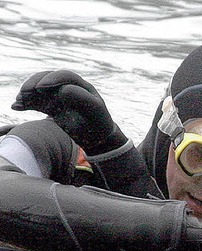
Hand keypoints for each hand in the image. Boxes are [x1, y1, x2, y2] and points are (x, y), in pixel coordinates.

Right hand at [12, 70, 126, 155]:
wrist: (97, 137)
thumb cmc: (98, 122)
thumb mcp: (94, 110)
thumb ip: (81, 98)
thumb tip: (63, 90)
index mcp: (81, 85)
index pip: (64, 76)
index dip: (52, 79)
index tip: (42, 88)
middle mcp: (67, 87)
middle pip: (47, 79)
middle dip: (34, 84)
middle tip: (25, 93)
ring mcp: (57, 96)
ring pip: (39, 90)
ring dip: (27, 93)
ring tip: (19, 101)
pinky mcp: (50, 106)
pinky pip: (36, 102)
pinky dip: (26, 104)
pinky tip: (16, 107)